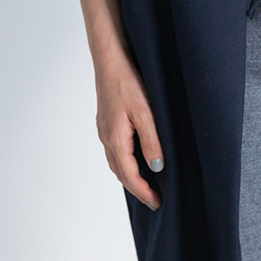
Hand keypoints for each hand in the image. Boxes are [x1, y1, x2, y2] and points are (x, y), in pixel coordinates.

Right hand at [77, 0, 163, 210]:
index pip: (129, 175)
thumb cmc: (127, 81)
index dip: (143, 191)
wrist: (109, 57)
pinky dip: (124, 160)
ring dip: (129, 174)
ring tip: (146, 182)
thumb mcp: (145, 111)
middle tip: (154, 198)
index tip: (157, 203)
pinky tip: (135, 155)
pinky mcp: (105, 120)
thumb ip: (151, 141)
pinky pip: (114, 148)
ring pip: (115, 161)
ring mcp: (103, 128)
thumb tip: (157, 167)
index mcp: (115, 138)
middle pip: (120, 172)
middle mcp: (106, 137)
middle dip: (136, 187)